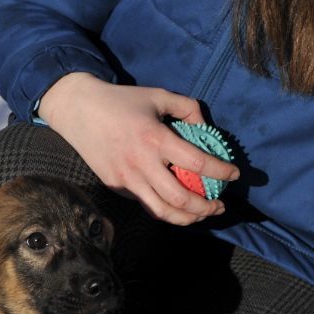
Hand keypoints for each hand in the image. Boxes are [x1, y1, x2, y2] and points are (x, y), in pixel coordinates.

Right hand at [37, 72, 239, 225]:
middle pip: (181, 199)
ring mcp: (126, 179)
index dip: (221, 172)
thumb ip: (187, 108)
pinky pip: (145, 204)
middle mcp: (142, 164)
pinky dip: (165, 209)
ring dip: (187, 218)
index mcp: (156, 139)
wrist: (78, 110)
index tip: (234, 175)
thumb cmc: (121, 101)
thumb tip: (206, 129)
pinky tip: (177, 205)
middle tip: (220, 205)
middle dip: (206, 207)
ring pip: (162, 211)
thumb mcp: (158, 95)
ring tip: (201, 215)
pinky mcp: (115, 186)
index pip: (198, 164)